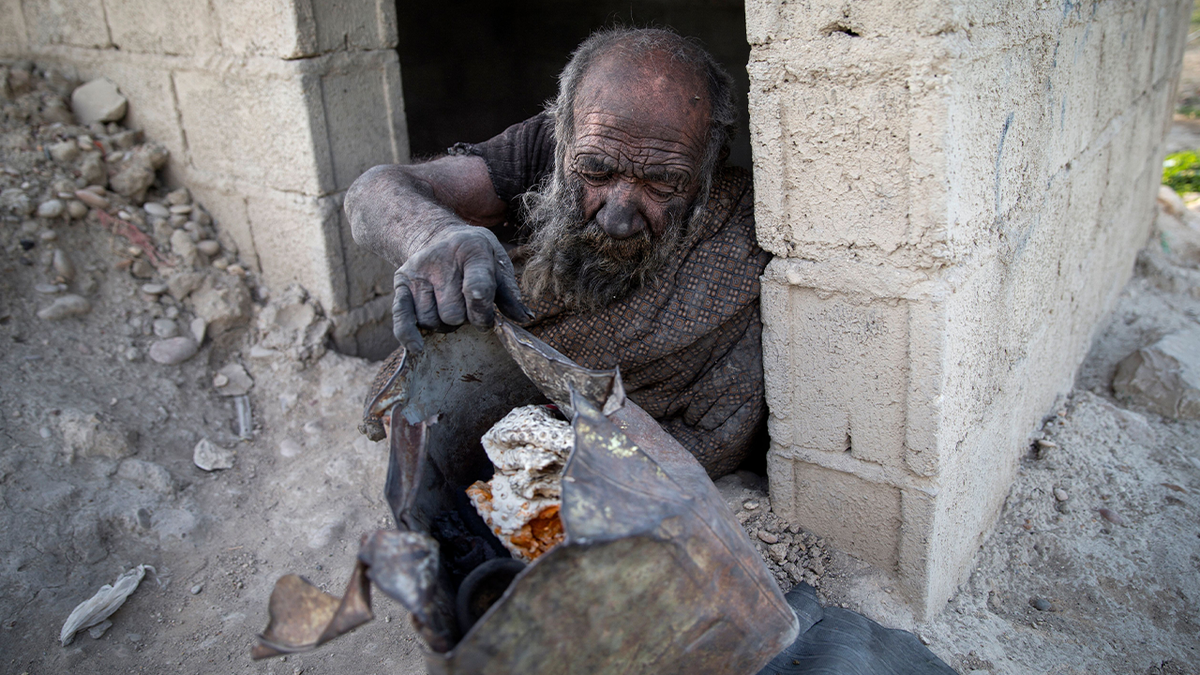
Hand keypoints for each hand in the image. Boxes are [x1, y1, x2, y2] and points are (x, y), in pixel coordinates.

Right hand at [392, 225, 530, 352]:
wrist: (438, 236)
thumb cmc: (476, 257)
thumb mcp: (498, 265)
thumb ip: (509, 294)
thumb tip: (523, 318)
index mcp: (473, 251)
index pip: (476, 287)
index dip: (482, 310)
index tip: (486, 320)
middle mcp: (441, 261)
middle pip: (453, 313)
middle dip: (464, 319)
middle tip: (467, 307)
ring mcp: (418, 273)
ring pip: (432, 321)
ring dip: (444, 325)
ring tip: (450, 308)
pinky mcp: (401, 283)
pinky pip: (402, 316)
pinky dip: (409, 335)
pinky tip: (417, 348)